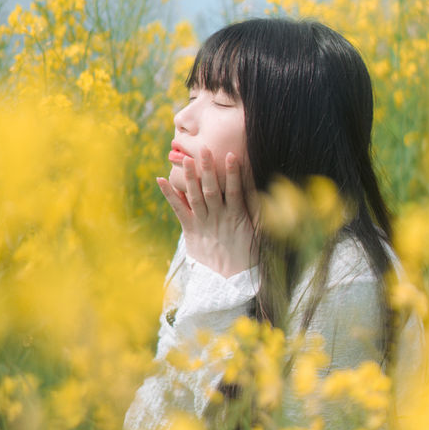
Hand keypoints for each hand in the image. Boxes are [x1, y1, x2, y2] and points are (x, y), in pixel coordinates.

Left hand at [157, 147, 257, 277]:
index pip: (234, 190)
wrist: (230, 279)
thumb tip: (267, 193)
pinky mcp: (191, 230)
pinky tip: (161, 180)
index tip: (232, 155)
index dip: (233, 173)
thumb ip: (257, 212)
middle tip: (203, 149)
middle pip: (211, 189)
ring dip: (190, 177)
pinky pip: (178, 210)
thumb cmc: (246, 254)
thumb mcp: (256, 232)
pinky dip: (169, 194)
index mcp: (236, 217)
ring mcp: (203, 223)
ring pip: (195, 196)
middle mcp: (218, 217)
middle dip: (207, 169)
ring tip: (185, 159)